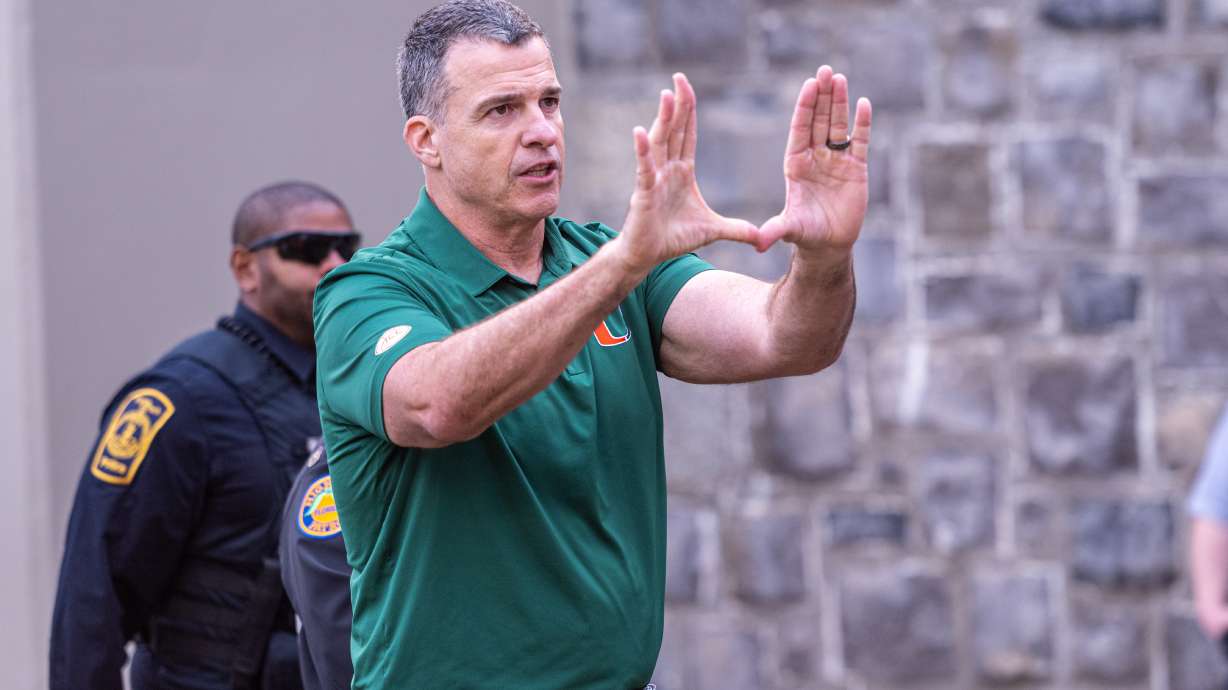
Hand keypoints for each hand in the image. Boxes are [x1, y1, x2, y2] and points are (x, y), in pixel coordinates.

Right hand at [616, 73, 757, 274]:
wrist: (646, 256)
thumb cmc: (672, 238)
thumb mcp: (712, 231)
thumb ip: (736, 230)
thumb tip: (760, 237)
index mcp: (682, 172)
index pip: (687, 135)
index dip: (689, 112)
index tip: (688, 89)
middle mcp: (666, 170)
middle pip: (673, 131)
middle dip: (677, 104)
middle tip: (679, 77)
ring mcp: (654, 180)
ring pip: (659, 143)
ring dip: (663, 119)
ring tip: (666, 95)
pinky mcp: (644, 194)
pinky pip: (645, 169)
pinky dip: (642, 151)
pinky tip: (640, 132)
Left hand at [755, 66, 871, 253]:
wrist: (829, 244)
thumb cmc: (806, 234)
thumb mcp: (790, 230)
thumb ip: (775, 231)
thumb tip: (757, 244)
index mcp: (796, 164)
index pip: (800, 129)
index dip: (805, 107)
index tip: (809, 85)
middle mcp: (815, 157)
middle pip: (819, 120)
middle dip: (822, 96)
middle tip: (825, 71)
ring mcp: (836, 160)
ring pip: (838, 125)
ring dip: (839, 103)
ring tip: (840, 78)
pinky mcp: (856, 168)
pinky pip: (860, 141)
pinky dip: (862, 124)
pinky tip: (863, 104)